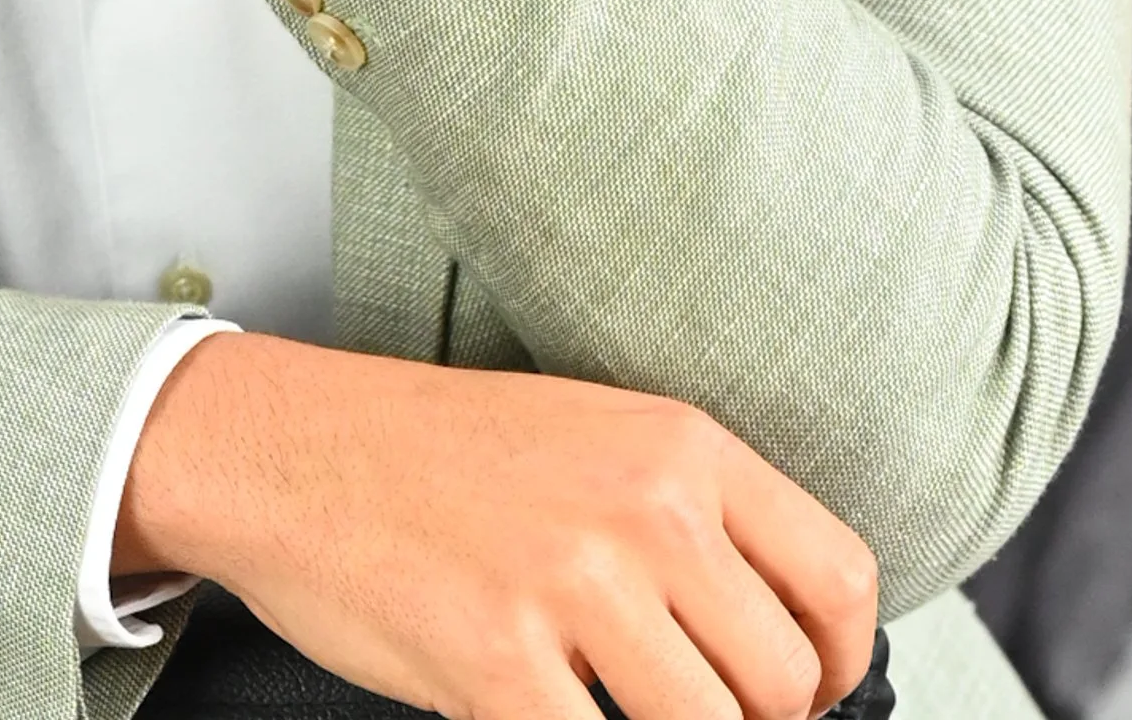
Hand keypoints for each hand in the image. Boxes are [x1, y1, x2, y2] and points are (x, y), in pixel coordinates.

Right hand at [115, 335, 879, 719]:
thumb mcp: (589, 439)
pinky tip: (542, 712)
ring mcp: (572, 588)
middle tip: (684, 710)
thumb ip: (690, 521)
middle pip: (785, 684)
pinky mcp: (499, 666)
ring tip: (610, 709)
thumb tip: (781, 644)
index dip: (842, 666)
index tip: (812, 698)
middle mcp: (642, 508)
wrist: (288, 445)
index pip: (839, 578)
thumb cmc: (433, 451)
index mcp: (677, 445)